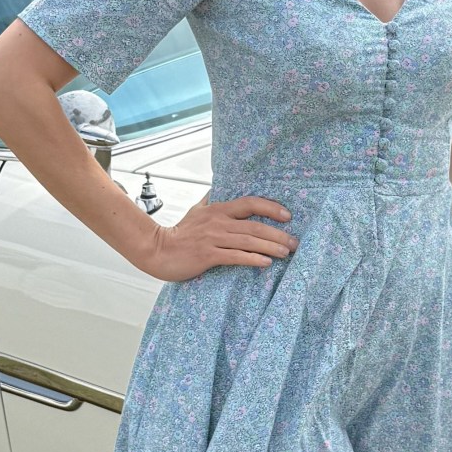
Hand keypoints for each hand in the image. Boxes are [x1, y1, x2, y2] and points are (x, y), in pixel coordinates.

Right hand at [136, 196, 297, 281]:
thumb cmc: (178, 233)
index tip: (287, 215)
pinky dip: (252, 259)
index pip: (250, 203)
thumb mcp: (195, 211)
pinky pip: (235, 257)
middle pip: (254, 226)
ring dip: (270, 247)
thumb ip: (209, 201)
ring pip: (248, 241)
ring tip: (286, 253)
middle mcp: (218, 222)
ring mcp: (213, 239)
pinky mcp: (208, 255)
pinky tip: (266, 263)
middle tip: (294, 242)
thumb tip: (217, 188)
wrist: (157, 250)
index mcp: (218, 210)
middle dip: (278, 234)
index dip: (270, 207)